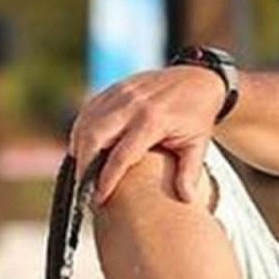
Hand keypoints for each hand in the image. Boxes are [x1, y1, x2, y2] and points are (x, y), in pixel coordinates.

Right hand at [69, 66, 226, 204]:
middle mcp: (133, 105)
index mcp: (154, 121)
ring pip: (86, 123)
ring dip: (79, 148)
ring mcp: (122, 93)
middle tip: (84, 187)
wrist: (199, 78)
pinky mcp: (115, 88)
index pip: (121, 156)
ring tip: (84, 171)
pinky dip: (82, 130)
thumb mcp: (199, 144)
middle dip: (84, 166)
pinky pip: (89, 110)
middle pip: (94, 137)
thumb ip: (190, 172)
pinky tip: (85, 148)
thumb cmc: (198, 115)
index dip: (106, 180)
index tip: (98, 199)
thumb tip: (186, 200)